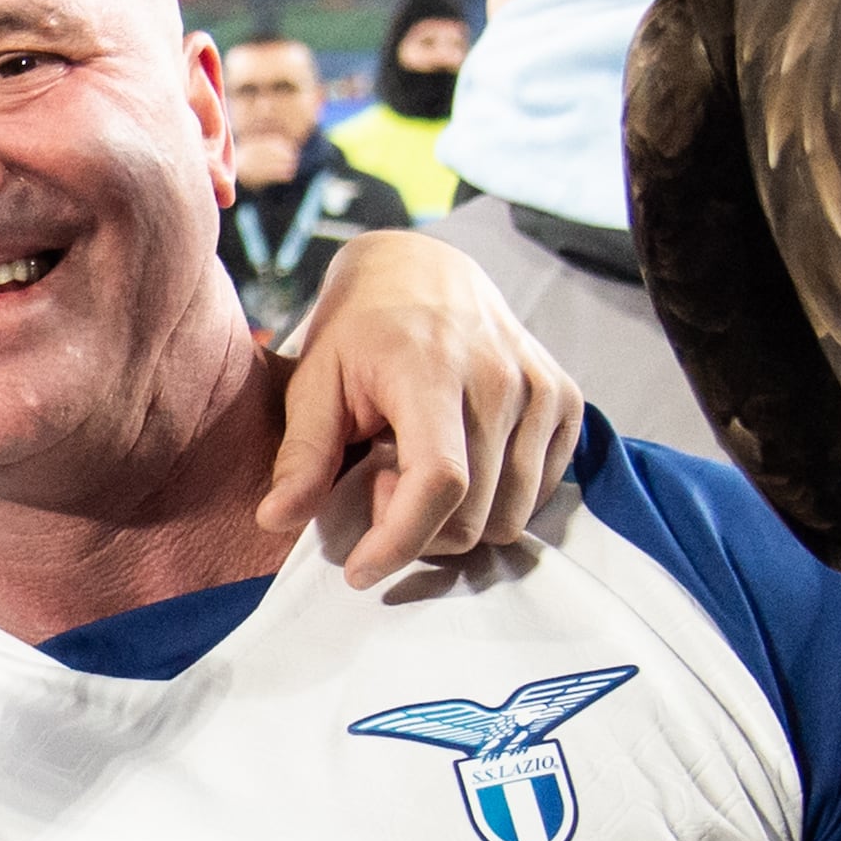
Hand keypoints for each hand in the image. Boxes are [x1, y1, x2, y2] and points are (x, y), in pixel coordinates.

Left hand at [262, 230, 580, 585]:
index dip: (399, 541)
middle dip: (415, 528)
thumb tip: (275, 521)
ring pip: (508, 517)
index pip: (438, 481)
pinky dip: (495, 501)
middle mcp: (499, 378)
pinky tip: (459, 462)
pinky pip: (538, 495)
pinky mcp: (565, 401)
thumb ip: (302, 454)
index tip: (358, 570)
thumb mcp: (315, 381)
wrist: (424, 270)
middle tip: (377, 484)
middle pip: (470, 514)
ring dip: (455, 520)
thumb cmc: (360, 331)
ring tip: (415, 470)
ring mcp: (541, 389)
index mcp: (431, 368)